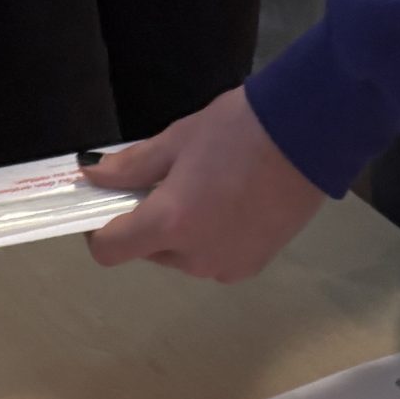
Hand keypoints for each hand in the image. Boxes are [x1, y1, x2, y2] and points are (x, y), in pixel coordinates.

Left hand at [81, 90, 323, 281]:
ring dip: (181, 233)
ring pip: (182, 258)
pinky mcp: (249, 268)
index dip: (99, 233)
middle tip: (168, 184)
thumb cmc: (238, 129)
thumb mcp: (177, 139)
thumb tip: (93, 175)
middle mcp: (193, 257)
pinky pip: (213, 260)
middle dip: (148, 224)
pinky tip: (231, 206)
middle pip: (149, 253)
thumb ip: (132, 166)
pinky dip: (211, 239)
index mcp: (169, 223)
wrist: (305, 138)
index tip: (105, 211)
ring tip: (207, 191)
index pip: (111, 251)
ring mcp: (223, 267)